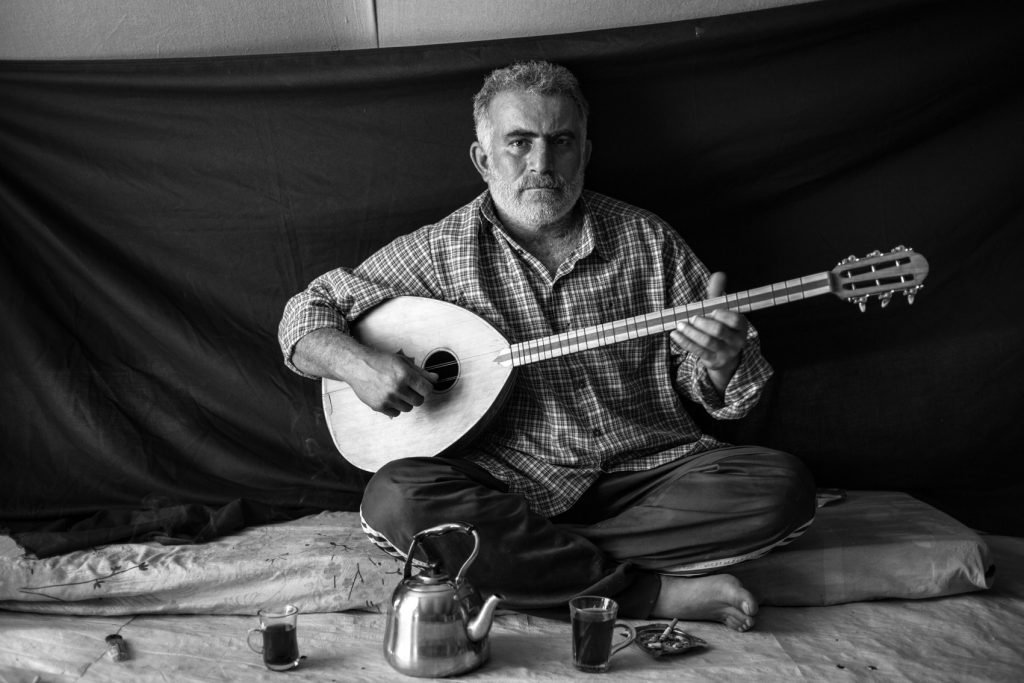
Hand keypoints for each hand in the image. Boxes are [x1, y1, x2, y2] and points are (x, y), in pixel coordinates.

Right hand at [292, 328, 437, 417]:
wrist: (357, 366)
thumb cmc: (380, 362)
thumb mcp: (402, 362)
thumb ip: (421, 372)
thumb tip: (436, 379)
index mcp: (405, 374)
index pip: (428, 389)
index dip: (427, 388)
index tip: (422, 385)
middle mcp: (397, 387)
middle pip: (419, 401)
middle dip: (417, 395)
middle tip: (409, 388)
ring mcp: (387, 398)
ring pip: (408, 408)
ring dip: (406, 402)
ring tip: (397, 391)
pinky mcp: (379, 406)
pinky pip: (396, 413)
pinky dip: (395, 407)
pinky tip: (389, 397)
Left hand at [670, 271, 747, 392]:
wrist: (724, 356)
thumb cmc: (721, 327)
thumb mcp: (722, 311)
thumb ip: (718, 294)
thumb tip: (719, 274)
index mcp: (742, 326)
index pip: (736, 320)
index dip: (723, 315)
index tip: (712, 310)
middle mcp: (737, 341)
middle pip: (719, 331)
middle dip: (703, 323)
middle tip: (692, 317)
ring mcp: (726, 353)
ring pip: (707, 342)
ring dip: (691, 332)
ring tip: (680, 324)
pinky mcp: (714, 361)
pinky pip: (698, 351)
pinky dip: (685, 342)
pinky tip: (675, 334)